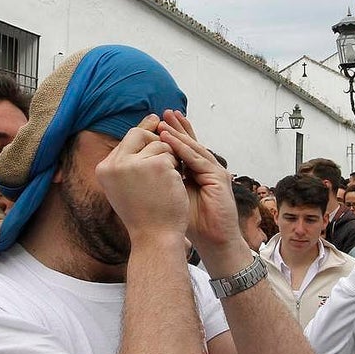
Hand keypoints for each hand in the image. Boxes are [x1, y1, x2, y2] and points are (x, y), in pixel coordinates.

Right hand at [95, 115, 187, 242]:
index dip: (143, 133)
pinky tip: (173, 185)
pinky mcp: (156, 165)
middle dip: (156, 141)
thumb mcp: (128, 185)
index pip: (126, 140)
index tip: (156, 122)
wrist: (155, 237)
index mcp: (104, 169)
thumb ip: (131, 159)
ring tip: (166, 183)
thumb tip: (150, 123)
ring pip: (158, 143)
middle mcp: (114, 164)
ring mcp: (134, 163)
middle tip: (167, 156)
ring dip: (169, 158)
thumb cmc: (146, 214)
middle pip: (138, 133)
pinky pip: (171, 153)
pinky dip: (176, 167)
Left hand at [156, 110, 250, 271]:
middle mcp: (207, 167)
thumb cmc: (191, 222)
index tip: (155, 123)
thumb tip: (135, 173)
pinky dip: (185, 151)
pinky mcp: (219, 178)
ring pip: (194, 148)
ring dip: (179, 135)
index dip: (171, 134)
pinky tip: (171, 144)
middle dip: (177, 127)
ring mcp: (215, 170)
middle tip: (164, 113)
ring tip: (164, 124)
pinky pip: (199, 160)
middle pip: (191, 142)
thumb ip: (159, 182)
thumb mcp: (170, 197)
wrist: (214, 240)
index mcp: (196, 170)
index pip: (183, 147)